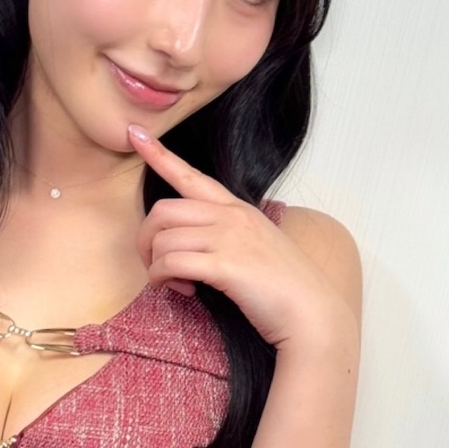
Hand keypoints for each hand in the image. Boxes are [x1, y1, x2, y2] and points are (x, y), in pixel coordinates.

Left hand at [128, 124, 352, 352]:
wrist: (312, 313)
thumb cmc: (284, 287)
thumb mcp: (258, 246)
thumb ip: (228, 236)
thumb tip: (194, 245)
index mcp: (237, 210)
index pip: (191, 176)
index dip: (160, 155)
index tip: (136, 134)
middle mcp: (231, 217)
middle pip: (162, 211)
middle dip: (147, 240)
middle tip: (156, 265)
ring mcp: (229, 239)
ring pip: (163, 239)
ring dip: (157, 266)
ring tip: (176, 284)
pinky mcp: (225, 266)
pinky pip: (171, 263)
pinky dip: (164, 280)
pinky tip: (184, 291)